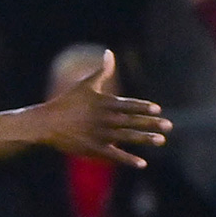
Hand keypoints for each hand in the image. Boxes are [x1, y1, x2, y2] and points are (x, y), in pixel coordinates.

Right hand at [31, 49, 171, 167]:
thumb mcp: (85, 84)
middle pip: (132, 121)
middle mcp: (105, 119)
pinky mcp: (93, 148)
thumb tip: (109, 52)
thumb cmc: (66, 102)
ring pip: (127, 137)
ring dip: (145, 139)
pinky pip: (114, 155)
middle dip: (151, 123)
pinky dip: (128, 159)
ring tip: (161, 140)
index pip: (129, 105)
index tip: (157, 109)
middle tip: (169, 126)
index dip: (143, 107)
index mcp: (104, 103)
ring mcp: (99, 134)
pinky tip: (142, 163)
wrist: (46, 123)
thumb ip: (102, 70)